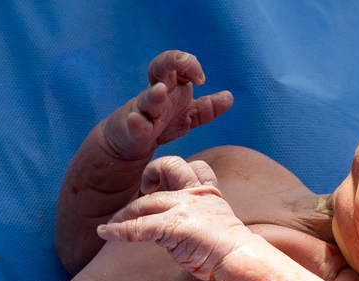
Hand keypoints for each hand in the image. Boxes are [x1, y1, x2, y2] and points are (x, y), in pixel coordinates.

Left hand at [98, 156, 251, 280]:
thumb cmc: (230, 251)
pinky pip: (138, 227)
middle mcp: (194, 194)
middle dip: (145, 183)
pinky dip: (119, 230)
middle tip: (133, 201)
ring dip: (124, 213)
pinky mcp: (171, 227)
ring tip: (111, 224)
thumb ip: (200, 219)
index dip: (170, 171)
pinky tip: (106, 233)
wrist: (239, 258)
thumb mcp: (217, 225)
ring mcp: (182, 208)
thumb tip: (183, 231)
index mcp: (208, 192)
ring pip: (145, 202)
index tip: (155, 183)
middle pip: (163, 177)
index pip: (192, 168)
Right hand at [99, 51, 232, 161]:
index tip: (201, 80)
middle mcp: (156, 94)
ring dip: (154, 94)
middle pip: (160, 67)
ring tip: (160, 90)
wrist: (129, 143)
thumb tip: (229, 97)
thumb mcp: (187, 116)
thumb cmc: (159, 124)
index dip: (191, 65)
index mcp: (170, 87)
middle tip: (188, 65)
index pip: (179, 65)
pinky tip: (138, 122)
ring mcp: (143, 110)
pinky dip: (136, 123)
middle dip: (173, 61)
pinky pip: (134, 125)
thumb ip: (207, 108)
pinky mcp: (133, 129)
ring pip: (148, 97)